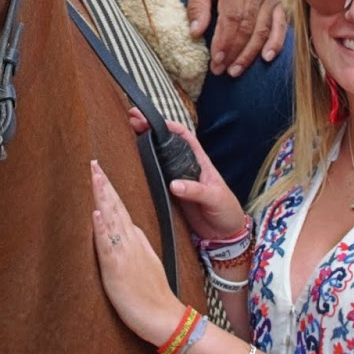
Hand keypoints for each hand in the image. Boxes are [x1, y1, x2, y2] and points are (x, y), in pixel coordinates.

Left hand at [91, 161, 181, 346]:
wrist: (163, 317)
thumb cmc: (152, 294)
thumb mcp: (147, 262)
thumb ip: (137, 245)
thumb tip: (128, 230)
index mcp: (135, 240)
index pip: (120, 209)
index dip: (109, 191)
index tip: (100, 173)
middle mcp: (130, 242)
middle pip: (115, 207)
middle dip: (103, 184)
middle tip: (93, 163)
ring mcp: (124, 253)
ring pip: (111, 219)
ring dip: (102, 196)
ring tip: (94, 176)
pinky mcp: (116, 269)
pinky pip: (108, 245)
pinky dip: (101, 227)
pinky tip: (96, 212)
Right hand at [126, 110, 245, 240]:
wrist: (224, 234)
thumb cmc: (226, 210)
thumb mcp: (215, 198)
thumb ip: (196, 191)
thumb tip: (173, 185)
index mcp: (200, 161)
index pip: (184, 137)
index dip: (169, 125)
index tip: (152, 120)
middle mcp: (186, 167)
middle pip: (166, 143)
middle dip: (150, 129)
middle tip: (132, 119)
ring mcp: (176, 180)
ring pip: (158, 158)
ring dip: (143, 146)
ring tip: (127, 133)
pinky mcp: (169, 194)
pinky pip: (155, 179)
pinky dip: (143, 169)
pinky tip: (131, 162)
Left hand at [186, 0, 285, 77]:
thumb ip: (197, 5)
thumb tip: (195, 33)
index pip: (232, 18)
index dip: (224, 42)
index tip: (215, 61)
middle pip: (249, 27)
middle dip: (235, 52)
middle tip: (222, 70)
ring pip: (264, 29)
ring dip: (251, 53)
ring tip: (236, 70)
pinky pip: (280, 24)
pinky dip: (276, 42)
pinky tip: (266, 58)